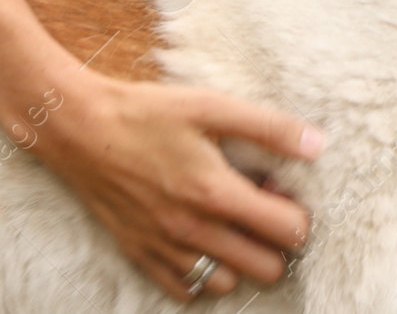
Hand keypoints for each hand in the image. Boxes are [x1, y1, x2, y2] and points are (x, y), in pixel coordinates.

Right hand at [29, 69, 324, 300]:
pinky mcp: (139, 254)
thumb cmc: (148, 113)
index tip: (283, 191)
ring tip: (232, 223)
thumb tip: (317, 144)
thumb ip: (269, 128)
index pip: (288, 231)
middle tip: (262, 209)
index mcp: (215, 194)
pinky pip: (184, 290)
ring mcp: (164, 247)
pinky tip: (203, 238)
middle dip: (276, 242)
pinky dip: (202, 273)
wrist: (79, 128)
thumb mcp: (213, 107)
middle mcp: (192, 230)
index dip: (298, 212)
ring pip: (227, 284)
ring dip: (240, 259)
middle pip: (266, 268)